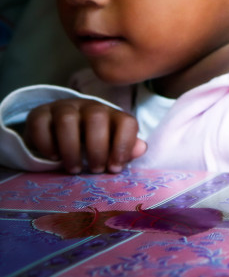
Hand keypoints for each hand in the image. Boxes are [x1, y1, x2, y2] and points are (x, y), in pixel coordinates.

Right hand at [23, 99, 147, 173]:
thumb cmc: (90, 141)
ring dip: (71, 148)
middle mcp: (89, 107)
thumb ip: (125, 148)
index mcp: (112, 115)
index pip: (126, 122)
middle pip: (97, 118)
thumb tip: (141, 148)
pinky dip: (46, 143)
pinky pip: (41, 123)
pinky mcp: (40, 113)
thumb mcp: (109, 145)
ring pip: (67, 120)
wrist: (56, 129)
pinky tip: (53, 157)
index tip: (115, 167)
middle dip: (98, 148)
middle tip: (95, 170)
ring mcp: (64, 108)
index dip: (124, 145)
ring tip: (74, 168)